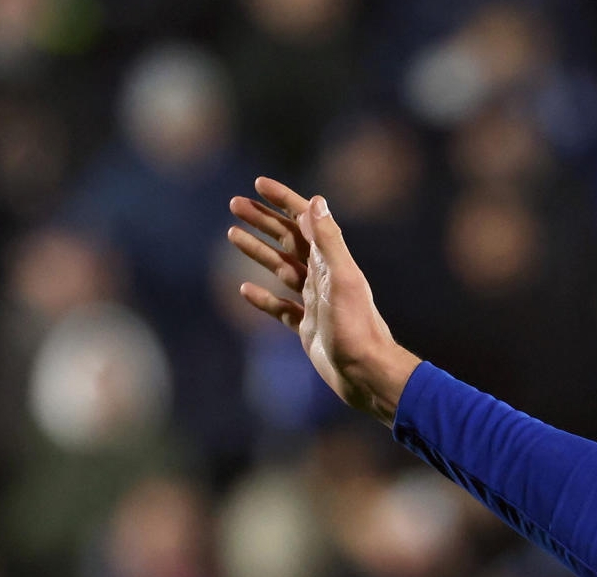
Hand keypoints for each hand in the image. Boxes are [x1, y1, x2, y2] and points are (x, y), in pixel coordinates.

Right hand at [227, 178, 419, 426]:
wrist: (365, 372)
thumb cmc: (356, 326)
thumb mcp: (342, 278)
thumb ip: (329, 240)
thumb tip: (316, 202)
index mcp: (332, 262)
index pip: (305, 221)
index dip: (283, 200)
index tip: (258, 184)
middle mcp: (323, 277)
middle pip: (289, 240)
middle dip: (263, 220)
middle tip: (234, 203)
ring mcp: (315, 302)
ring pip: (281, 268)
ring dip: (258, 250)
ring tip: (232, 234)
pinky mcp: (307, 327)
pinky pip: (281, 307)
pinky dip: (263, 297)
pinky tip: (244, 289)